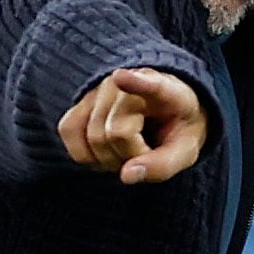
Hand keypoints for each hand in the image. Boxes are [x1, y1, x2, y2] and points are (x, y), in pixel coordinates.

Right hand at [57, 68, 207, 183]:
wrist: (166, 111)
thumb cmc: (176, 130)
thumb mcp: (184, 152)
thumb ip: (161, 166)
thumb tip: (125, 176)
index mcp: (165, 91)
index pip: (149, 85)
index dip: (135, 82)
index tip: (120, 78)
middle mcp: (125, 83)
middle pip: (113, 134)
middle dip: (128, 157)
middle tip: (146, 153)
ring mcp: (99, 88)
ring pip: (91, 137)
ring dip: (108, 159)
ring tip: (129, 151)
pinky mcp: (80, 99)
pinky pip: (69, 131)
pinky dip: (85, 155)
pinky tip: (107, 152)